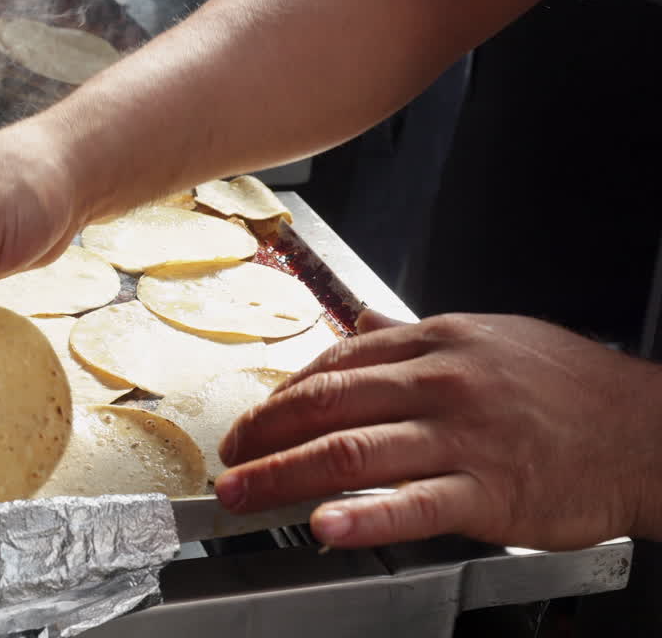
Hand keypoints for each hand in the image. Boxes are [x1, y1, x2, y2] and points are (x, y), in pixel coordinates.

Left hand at [215, 311, 661, 550]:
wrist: (648, 430)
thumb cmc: (569, 387)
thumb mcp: (488, 338)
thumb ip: (413, 336)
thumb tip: (359, 321)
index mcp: (437, 342)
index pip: (335, 364)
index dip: (282, 396)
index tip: (253, 420)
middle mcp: (440, 382)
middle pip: (327, 405)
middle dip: (263, 433)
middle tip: (228, 458)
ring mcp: (463, 436)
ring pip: (351, 452)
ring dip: (283, 475)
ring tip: (243, 493)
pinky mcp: (490, 490)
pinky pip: (414, 503)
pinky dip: (362, 516)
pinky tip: (323, 526)